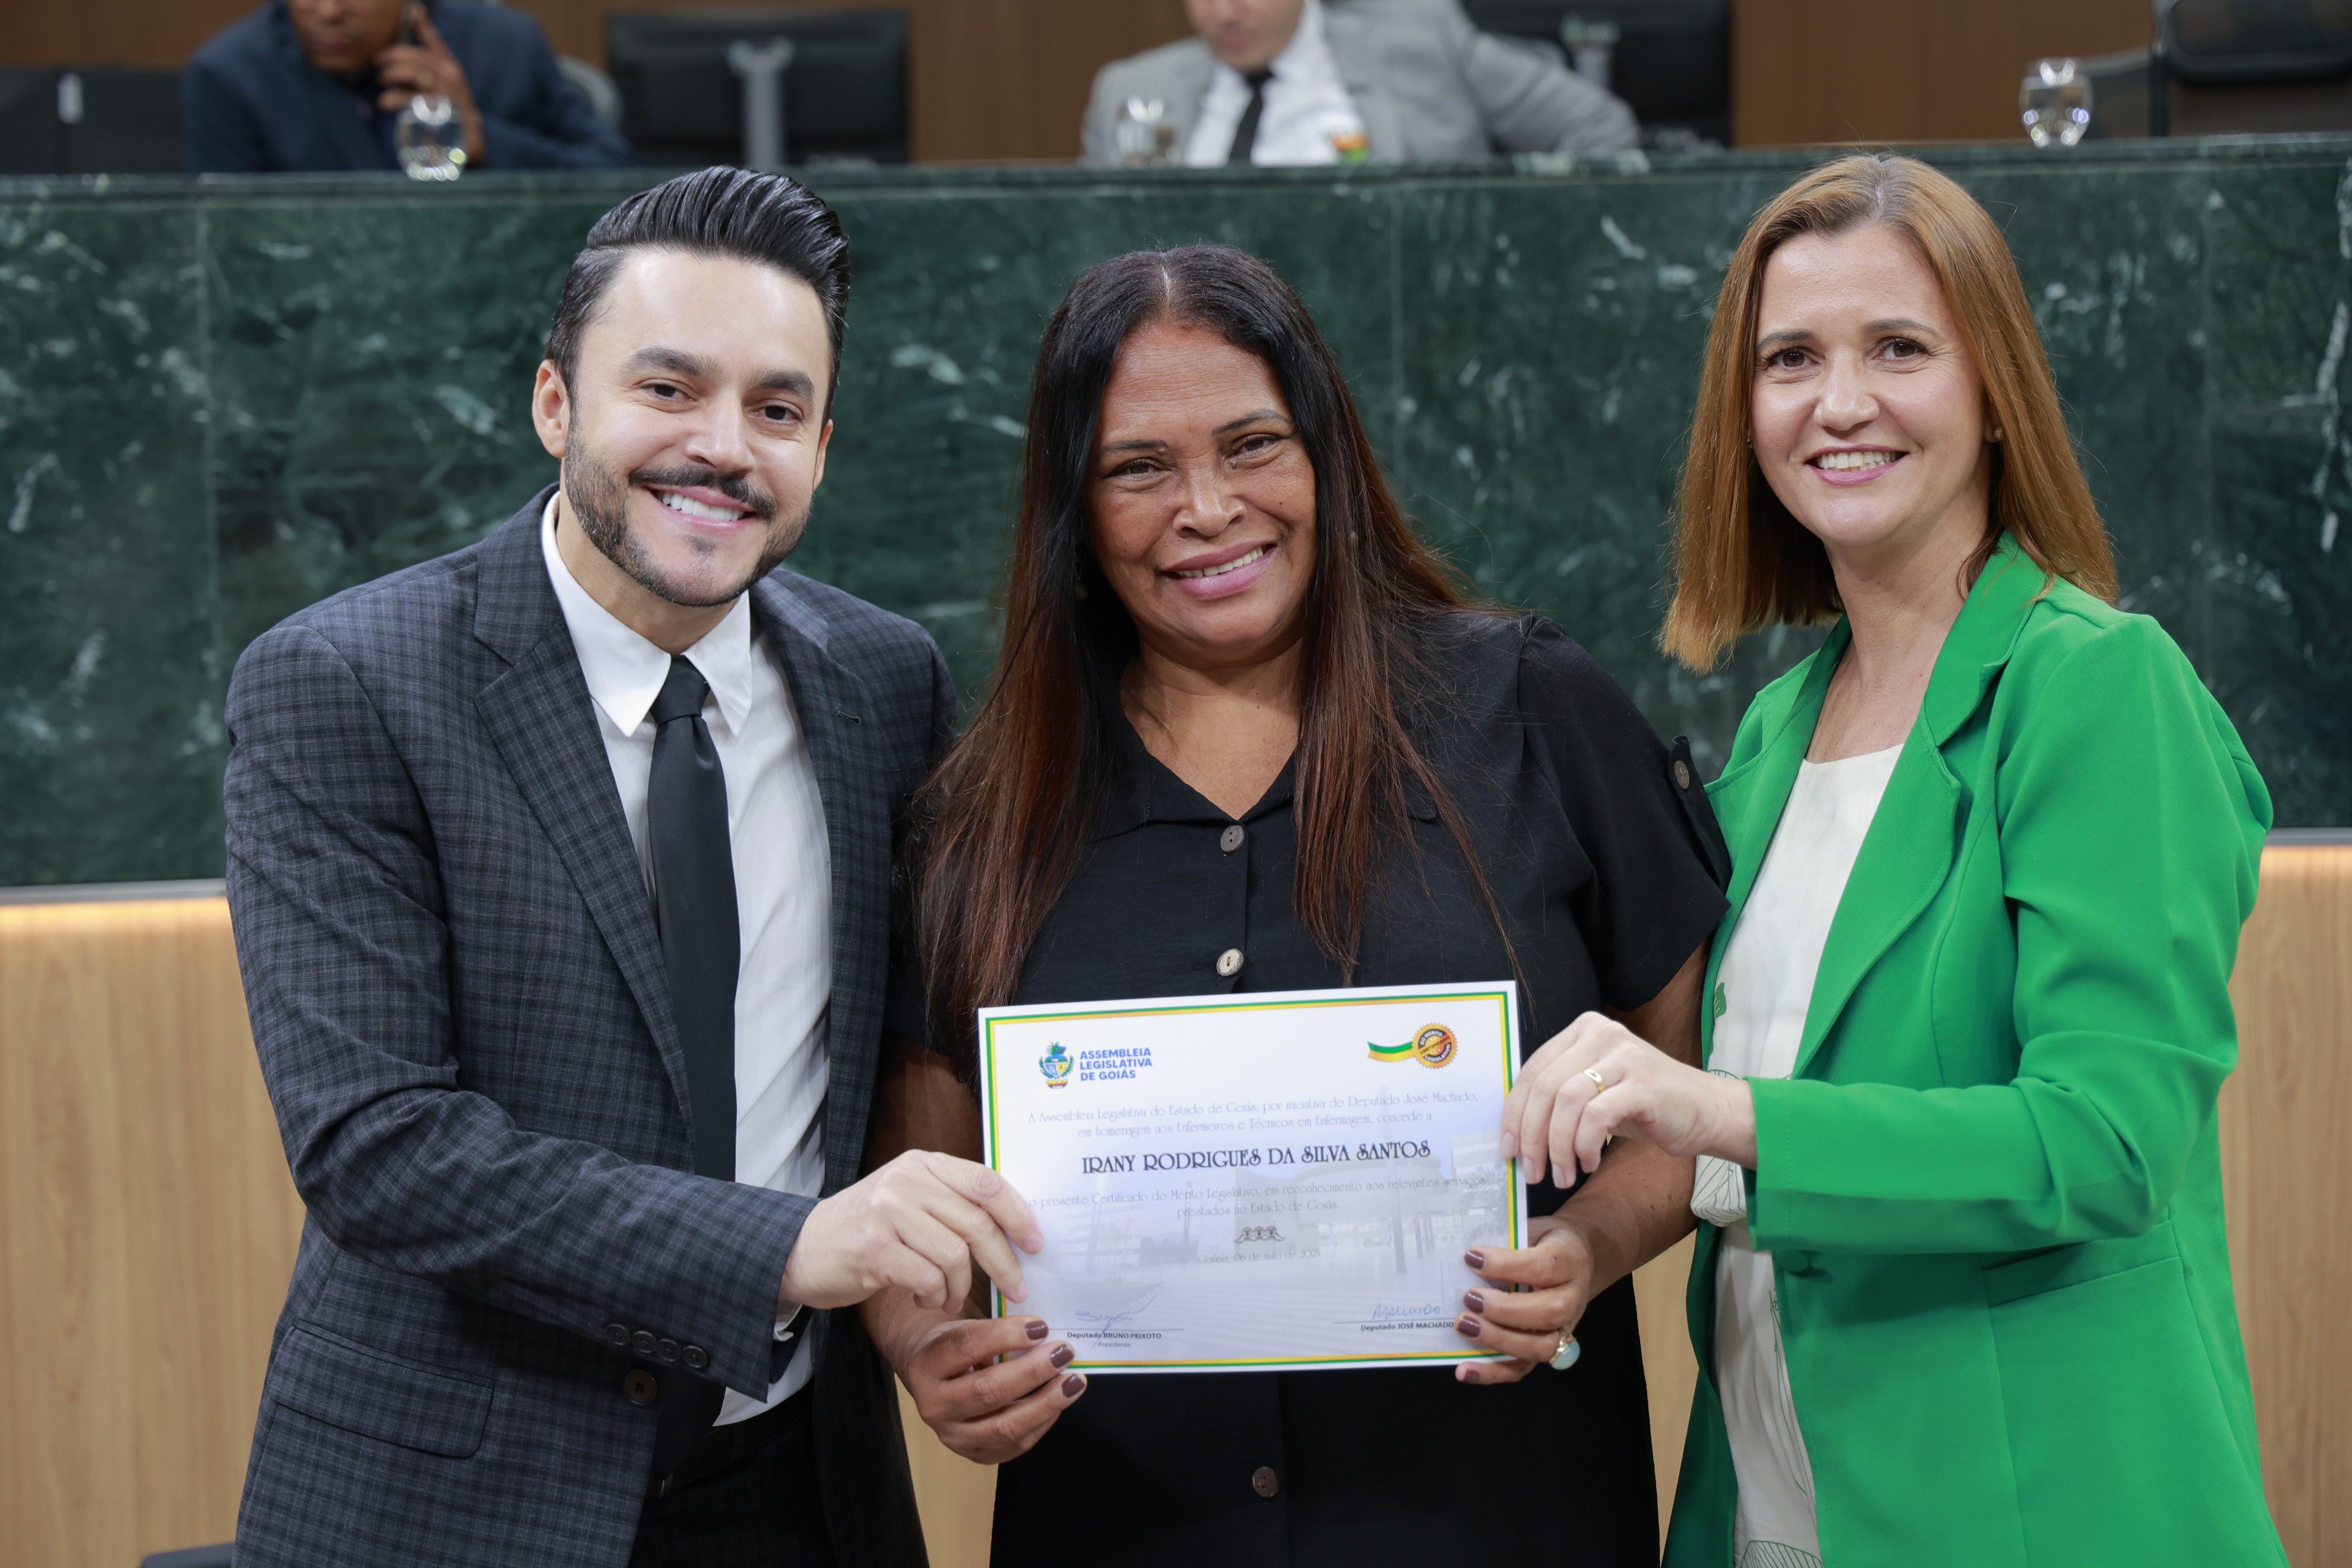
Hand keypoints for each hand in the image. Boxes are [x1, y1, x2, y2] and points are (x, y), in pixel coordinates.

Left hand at [374, 5, 485, 163]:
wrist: (469, 144)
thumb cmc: (451, 114)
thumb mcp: (443, 87)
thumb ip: (428, 66)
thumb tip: (409, 38)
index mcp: (451, 68)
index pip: (435, 43)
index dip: (424, 25)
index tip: (415, 10)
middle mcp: (450, 76)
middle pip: (416, 56)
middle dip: (392, 57)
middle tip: (378, 64)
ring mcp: (445, 93)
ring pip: (412, 72)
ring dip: (391, 74)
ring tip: (382, 83)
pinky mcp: (437, 111)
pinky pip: (408, 97)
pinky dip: (391, 98)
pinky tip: (384, 103)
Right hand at [779, 1149, 1042, 1312]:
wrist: (801, 1247)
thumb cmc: (867, 1229)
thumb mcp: (910, 1200)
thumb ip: (952, 1203)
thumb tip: (1015, 1227)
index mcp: (923, 1164)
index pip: (986, 1183)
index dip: (1018, 1214)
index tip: (1037, 1243)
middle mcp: (906, 1181)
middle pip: (977, 1223)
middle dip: (1004, 1262)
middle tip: (1016, 1288)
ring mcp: (887, 1213)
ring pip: (955, 1255)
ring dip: (962, 1287)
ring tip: (951, 1298)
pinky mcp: (873, 1248)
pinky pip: (927, 1278)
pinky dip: (935, 1296)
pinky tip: (926, 1299)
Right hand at [877, 1303, 1087, 1463]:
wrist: (931, 1381)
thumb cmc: (953, 1349)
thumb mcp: (961, 1329)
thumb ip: (995, 1333)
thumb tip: (1044, 1335)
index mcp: (926, 1367)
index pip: (966, 1348)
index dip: (1005, 1335)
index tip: (1040, 1326)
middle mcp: (934, 1407)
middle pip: (987, 1391)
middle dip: (1032, 1372)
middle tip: (1063, 1353)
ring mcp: (954, 1437)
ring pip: (1004, 1427)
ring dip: (1046, 1403)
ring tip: (1074, 1381)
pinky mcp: (977, 1455)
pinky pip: (1015, 1444)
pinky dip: (1043, 1421)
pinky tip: (1059, 1401)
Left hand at [1450, 1215, 1594, 1384]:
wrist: (1574, 1258)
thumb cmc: (1542, 1242)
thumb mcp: (1530, 1229)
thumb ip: (1505, 1241)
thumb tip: (1463, 1258)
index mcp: (1570, 1260)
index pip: (1545, 1266)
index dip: (1507, 1265)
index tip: (1472, 1257)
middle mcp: (1573, 1298)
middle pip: (1549, 1312)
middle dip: (1504, 1309)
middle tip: (1468, 1298)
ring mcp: (1563, 1328)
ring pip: (1540, 1346)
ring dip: (1498, 1340)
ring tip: (1464, 1325)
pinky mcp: (1546, 1350)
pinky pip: (1523, 1368)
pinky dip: (1492, 1372)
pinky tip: (1464, 1369)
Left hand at [1502, 1011, 1755, 1182]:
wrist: (1706, 1110)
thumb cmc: (1644, 1104)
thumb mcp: (1596, 1090)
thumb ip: (1559, 1095)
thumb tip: (1514, 1131)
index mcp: (1583, 1031)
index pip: (1532, 1071)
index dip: (1514, 1113)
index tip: (1509, 1149)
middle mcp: (1602, 1034)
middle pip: (1545, 1087)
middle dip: (1532, 1135)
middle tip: (1532, 1170)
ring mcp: (1625, 1056)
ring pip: (1567, 1101)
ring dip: (1558, 1146)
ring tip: (1563, 1173)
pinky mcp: (1644, 1083)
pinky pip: (1597, 1116)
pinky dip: (1585, 1144)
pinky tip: (1590, 1163)